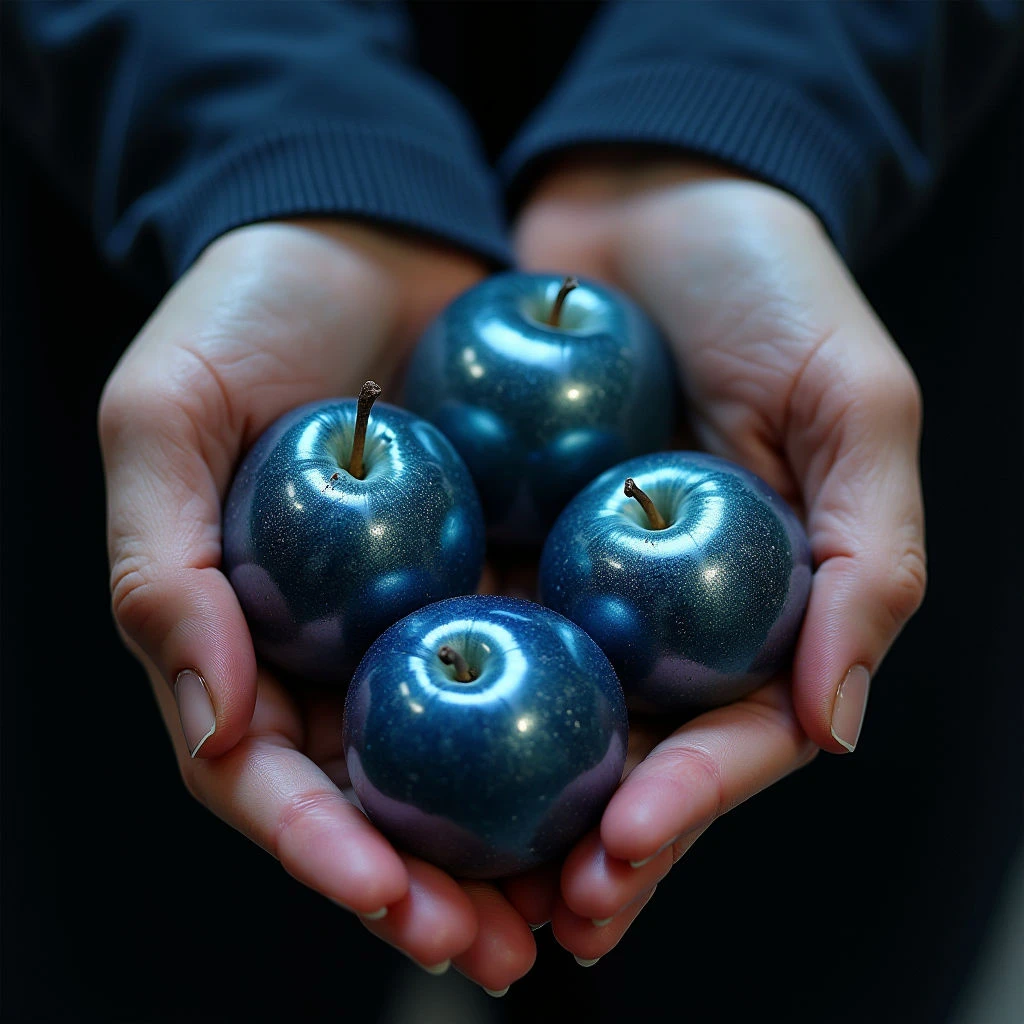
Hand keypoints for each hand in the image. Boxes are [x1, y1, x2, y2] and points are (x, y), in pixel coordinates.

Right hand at [99, 221, 537, 990]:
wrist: (366, 230)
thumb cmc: (244, 309)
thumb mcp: (166, 416)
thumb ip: (163, 571)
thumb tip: (214, 726)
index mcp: (245, 635)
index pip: (268, 775)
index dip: (320, 850)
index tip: (387, 903)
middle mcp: (338, 645)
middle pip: (380, 796)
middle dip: (432, 885)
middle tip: (497, 950)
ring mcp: (425, 612)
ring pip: (469, 756)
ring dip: (515, 844)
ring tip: (576, 907)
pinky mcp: (504, 566)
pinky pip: (541, 659)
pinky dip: (573, 730)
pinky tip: (626, 779)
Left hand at [508, 155, 926, 960]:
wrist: (643, 197)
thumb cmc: (769, 286)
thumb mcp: (855, 400)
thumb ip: (872, 558)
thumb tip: (834, 725)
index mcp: (762, 604)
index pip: (736, 738)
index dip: (686, 809)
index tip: (619, 857)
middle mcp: (670, 615)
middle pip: (633, 759)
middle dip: (588, 851)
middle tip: (527, 925)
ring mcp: (582, 584)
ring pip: (546, 722)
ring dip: (505, 810)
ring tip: (452, 886)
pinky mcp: (504, 540)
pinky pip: (474, 628)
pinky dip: (441, 696)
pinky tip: (394, 754)